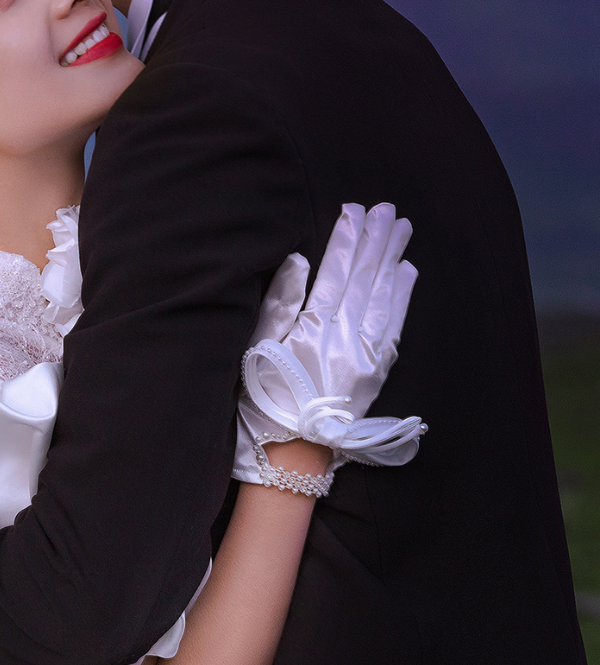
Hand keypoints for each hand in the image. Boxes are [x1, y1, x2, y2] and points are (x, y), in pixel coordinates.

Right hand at [234, 203, 425, 483]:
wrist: (290, 454)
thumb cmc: (262, 399)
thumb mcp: (257, 349)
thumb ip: (279, 303)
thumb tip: (299, 261)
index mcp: (312, 328)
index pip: (335, 272)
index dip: (346, 240)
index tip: (355, 211)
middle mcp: (345, 337)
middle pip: (365, 278)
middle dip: (377, 241)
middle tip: (388, 210)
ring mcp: (366, 354)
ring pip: (384, 296)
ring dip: (394, 259)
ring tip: (402, 229)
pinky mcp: (377, 371)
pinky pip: (395, 324)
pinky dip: (402, 296)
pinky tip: (407, 272)